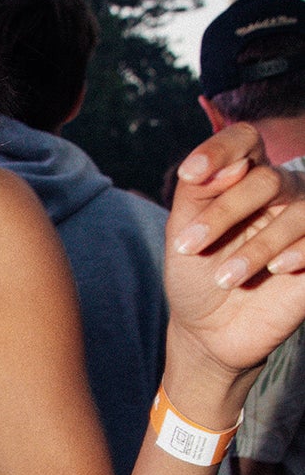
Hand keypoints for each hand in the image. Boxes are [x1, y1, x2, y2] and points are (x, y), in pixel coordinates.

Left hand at [166, 125, 304, 384]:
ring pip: (298, 211)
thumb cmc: (194, 277)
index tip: (189, 174)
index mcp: (242, 179)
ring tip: (225, 279)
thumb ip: (198, 192)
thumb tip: (236, 164)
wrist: (209, 333)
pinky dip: (298, 250)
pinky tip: (277, 268)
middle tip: (190, 246)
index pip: (245, 140)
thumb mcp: (182, 234)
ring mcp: (301, 223)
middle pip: (266, 179)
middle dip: (225, 213)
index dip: (221, 148)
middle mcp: (278, 194)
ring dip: (257, 246)